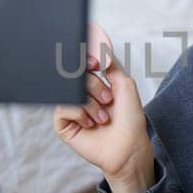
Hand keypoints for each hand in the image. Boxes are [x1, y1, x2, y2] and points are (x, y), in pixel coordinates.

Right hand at [53, 55, 154, 192]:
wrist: (129, 147)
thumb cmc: (130, 120)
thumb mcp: (124, 85)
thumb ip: (110, 64)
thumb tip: (97, 45)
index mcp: (93, 84)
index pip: (81, 64)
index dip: (85, 60)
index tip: (95, 64)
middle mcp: (80, 94)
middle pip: (74, 75)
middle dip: (93, 85)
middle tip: (108, 98)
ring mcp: (71, 109)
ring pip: (69, 91)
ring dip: (89, 103)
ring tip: (103, 117)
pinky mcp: (63, 124)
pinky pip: (63, 108)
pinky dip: (79, 113)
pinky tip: (90, 124)